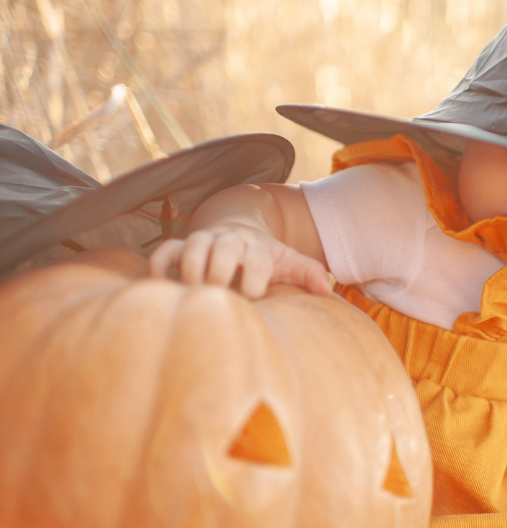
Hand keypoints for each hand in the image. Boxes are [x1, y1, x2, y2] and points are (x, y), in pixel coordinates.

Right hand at [148, 223, 331, 299]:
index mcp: (257, 248)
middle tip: (222, 299)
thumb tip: (329, 291)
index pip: (256, 263)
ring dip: (191, 274)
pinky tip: (164, 289)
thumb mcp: (291, 262)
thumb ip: (310, 274)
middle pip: (222, 252)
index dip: (254, 283)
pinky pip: (161, 253)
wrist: (239, 228)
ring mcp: (202, 241)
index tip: (254, 298)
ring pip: (190, 251)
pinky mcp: (178, 246)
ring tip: (197, 296)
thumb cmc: (267, 256)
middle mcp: (228, 241)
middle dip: (221, 277)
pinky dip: (157, 269)